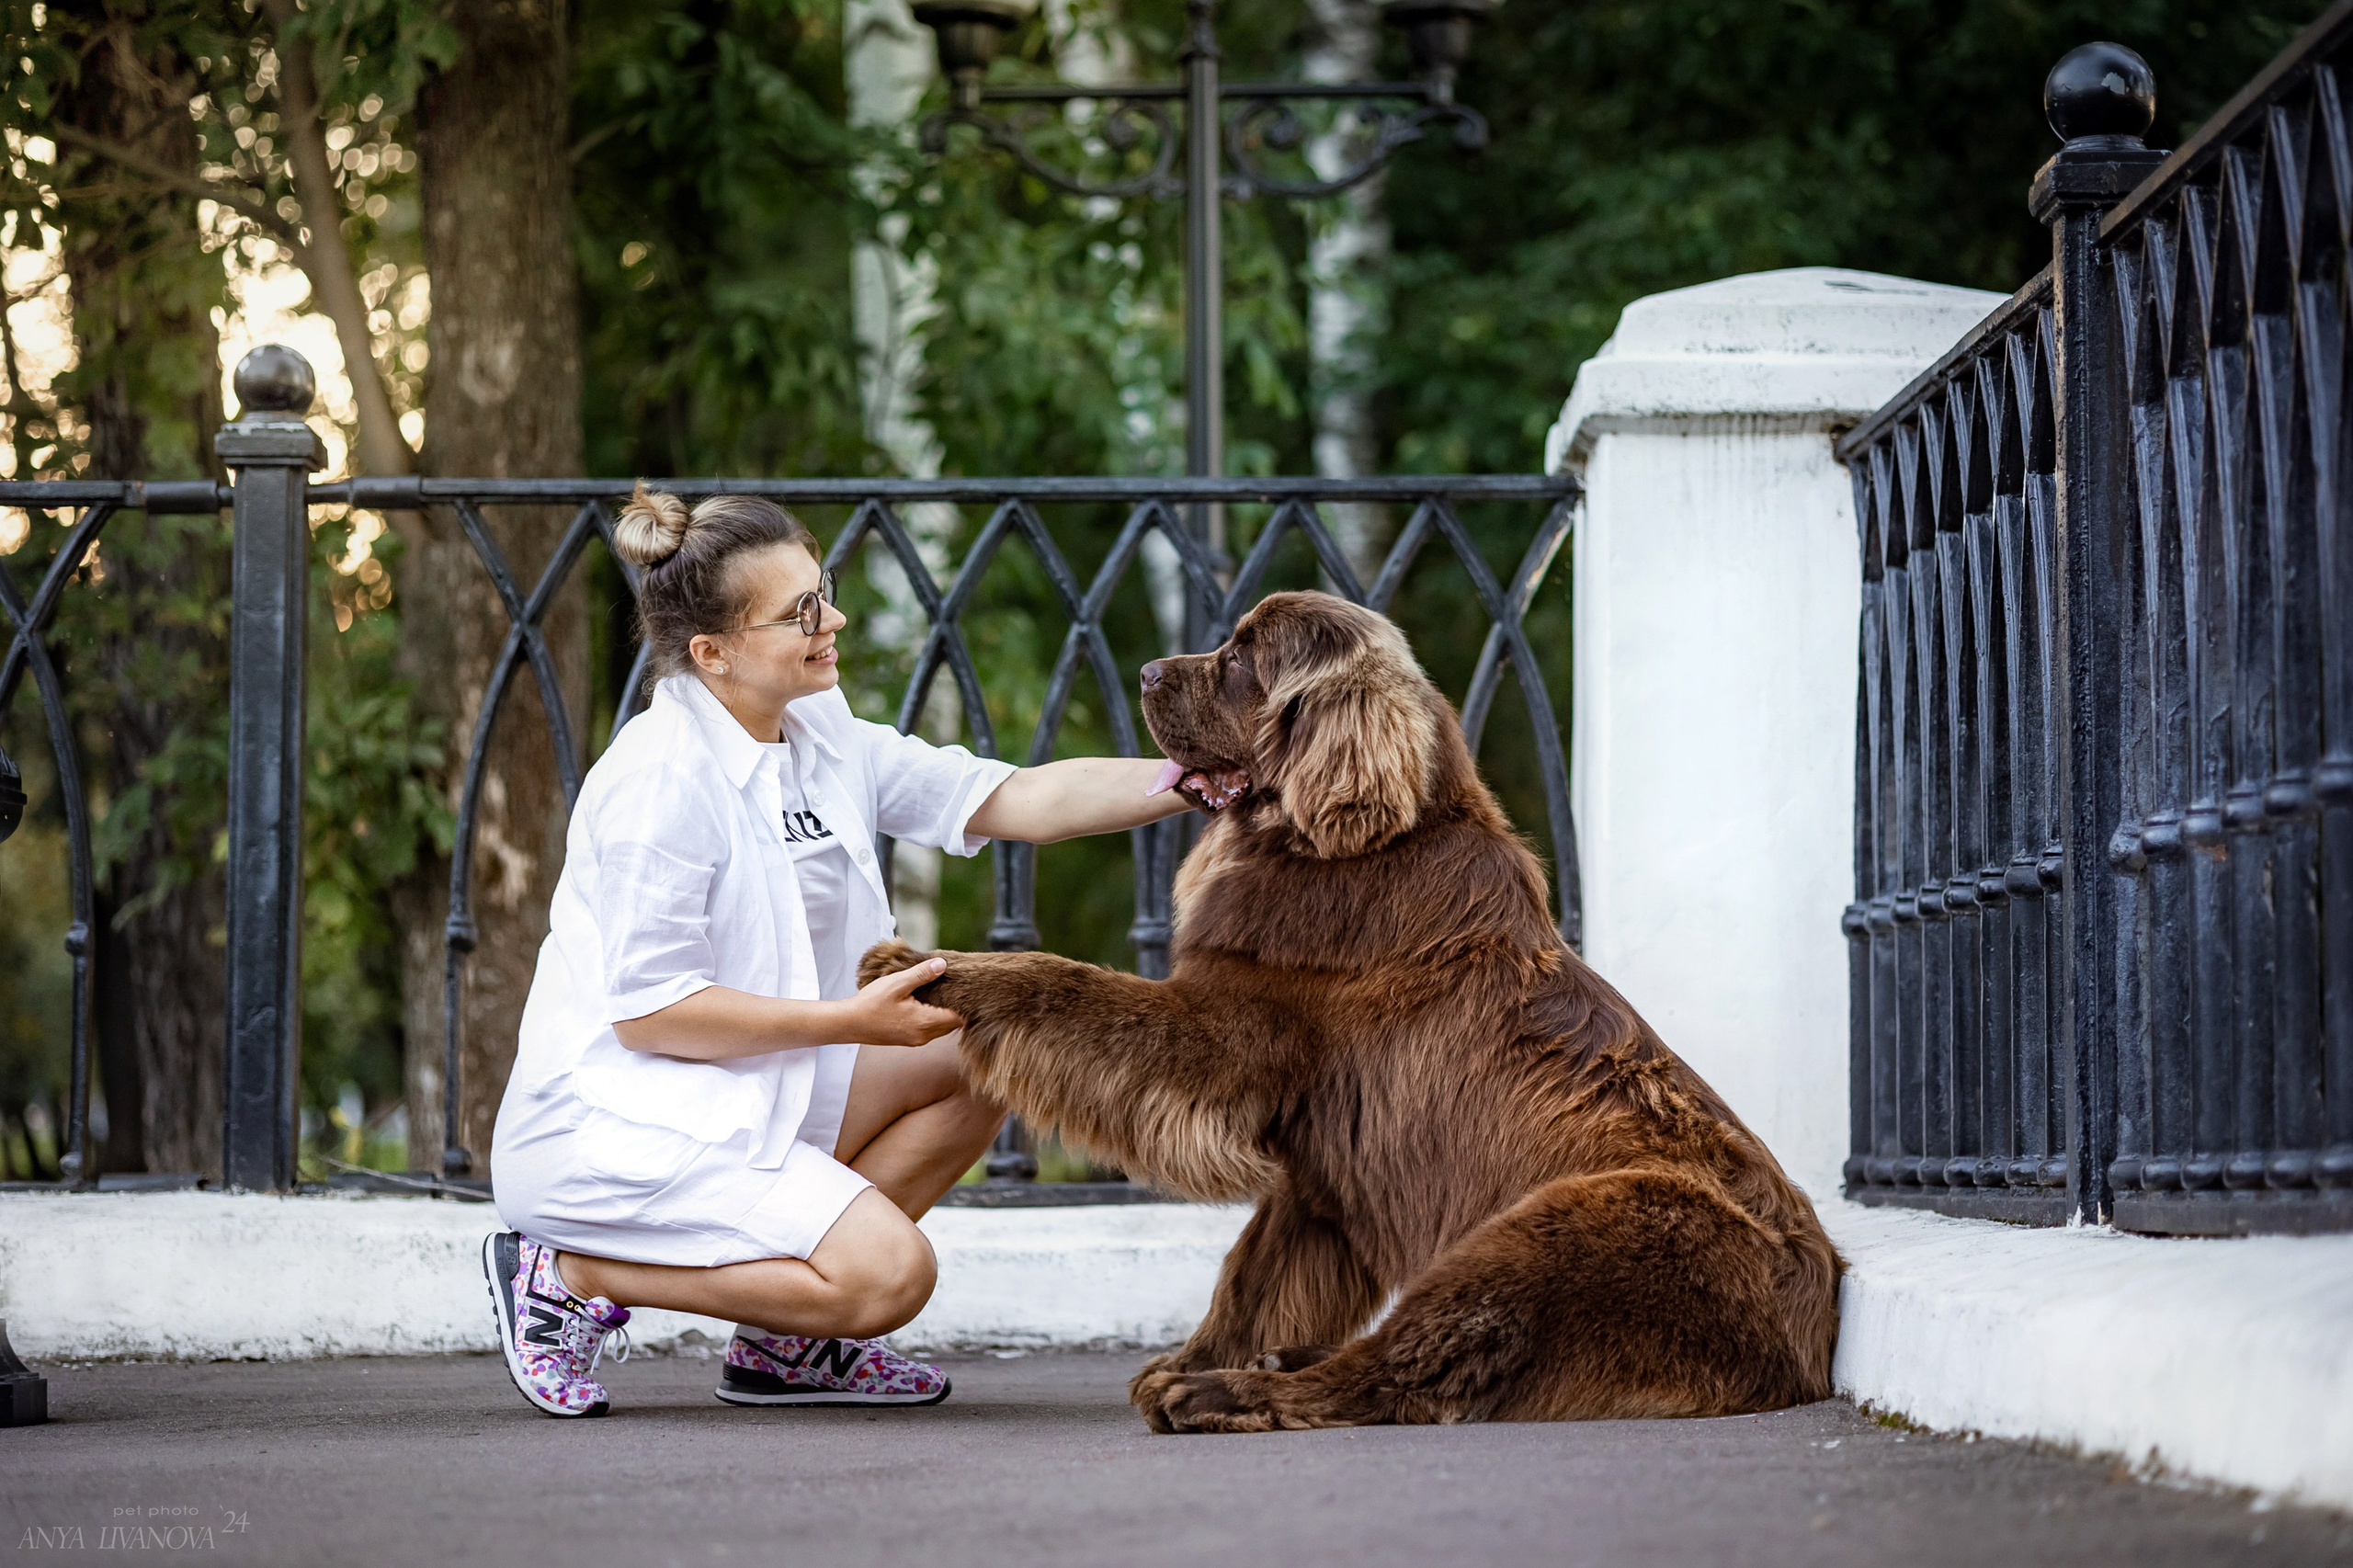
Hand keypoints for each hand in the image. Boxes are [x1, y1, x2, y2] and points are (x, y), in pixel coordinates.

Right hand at [838, 955, 962, 1046]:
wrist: (848, 1024)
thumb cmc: (870, 1004)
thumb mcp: (897, 983)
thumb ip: (922, 974)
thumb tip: (943, 964)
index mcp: (925, 1023)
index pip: (959, 1018)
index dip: (964, 1002)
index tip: (961, 986)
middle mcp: (924, 1036)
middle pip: (953, 1024)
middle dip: (956, 1006)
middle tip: (953, 986)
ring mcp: (916, 1040)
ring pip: (942, 1027)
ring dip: (943, 1012)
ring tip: (940, 992)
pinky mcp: (908, 1039)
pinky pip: (930, 1029)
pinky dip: (933, 1017)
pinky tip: (926, 1002)